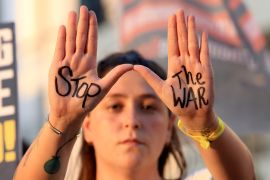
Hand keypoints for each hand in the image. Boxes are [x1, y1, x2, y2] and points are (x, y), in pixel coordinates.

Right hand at [48, 6, 132, 126]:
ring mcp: (68, 63)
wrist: (70, 112)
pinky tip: (63, 28)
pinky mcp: (57, 67)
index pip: (92, 42)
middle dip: (82, 23)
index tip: (93, 15)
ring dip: (71, 27)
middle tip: (84, 8)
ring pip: (70, 41)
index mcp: (90, 64)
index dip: (92, 29)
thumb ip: (116, 74)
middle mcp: (79, 60)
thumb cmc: (87, 102)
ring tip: (73, 13)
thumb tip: (132, 65)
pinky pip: (59, 50)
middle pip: (81, 38)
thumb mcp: (103, 87)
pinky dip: (61, 39)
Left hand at [134, 10, 214, 128]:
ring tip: (190, 17)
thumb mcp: (161, 88)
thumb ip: (150, 76)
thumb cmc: (177, 103)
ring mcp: (196, 66)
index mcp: (174, 66)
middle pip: (182, 40)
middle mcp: (185, 63)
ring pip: (193, 44)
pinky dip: (204, 44)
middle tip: (179, 10)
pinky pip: (205, 55)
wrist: (192, 114)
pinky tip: (203, 33)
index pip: (173, 44)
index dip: (172, 31)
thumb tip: (135, 66)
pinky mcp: (206, 71)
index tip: (171, 18)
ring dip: (192, 30)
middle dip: (181, 26)